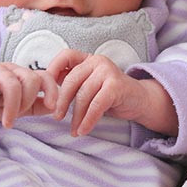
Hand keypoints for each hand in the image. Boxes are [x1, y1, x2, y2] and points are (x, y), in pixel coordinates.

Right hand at [0, 64, 58, 127]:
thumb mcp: (14, 108)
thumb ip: (34, 107)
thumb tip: (54, 108)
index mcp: (22, 75)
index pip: (45, 76)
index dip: (52, 91)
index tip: (53, 108)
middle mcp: (10, 70)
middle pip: (30, 79)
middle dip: (28, 102)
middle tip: (16, 118)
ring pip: (12, 84)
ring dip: (12, 107)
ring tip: (6, 123)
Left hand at [47, 49, 176, 136]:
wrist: (139, 101)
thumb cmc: (110, 95)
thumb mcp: (90, 86)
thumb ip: (73, 83)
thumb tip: (48, 90)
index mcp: (88, 59)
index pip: (66, 56)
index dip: (53, 68)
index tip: (47, 89)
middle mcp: (98, 61)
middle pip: (71, 79)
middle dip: (62, 101)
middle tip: (57, 118)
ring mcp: (108, 71)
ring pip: (83, 95)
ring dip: (76, 116)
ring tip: (74, 130)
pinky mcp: (116, 86)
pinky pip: (96, 105)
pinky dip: (88, 120)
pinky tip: (83, 130)